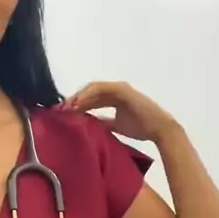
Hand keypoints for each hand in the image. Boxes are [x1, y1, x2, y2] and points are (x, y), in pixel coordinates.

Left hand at [62, 81, 176, 142]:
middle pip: (89, 92)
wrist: (159, 129)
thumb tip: (88, 126)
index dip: (76, 105)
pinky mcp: (122, 89)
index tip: (63, 115)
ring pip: (92, 88)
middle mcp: (115, 90)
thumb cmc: (141, 127)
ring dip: (78, 97)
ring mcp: (118, 88)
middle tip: (59, 110)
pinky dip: (88, 95)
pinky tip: (78, 103)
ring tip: (66, 107)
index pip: (91, 99)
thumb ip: (103, 123)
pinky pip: (101, 89)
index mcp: (113, 97)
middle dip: (74, 100)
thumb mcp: (116, 126)